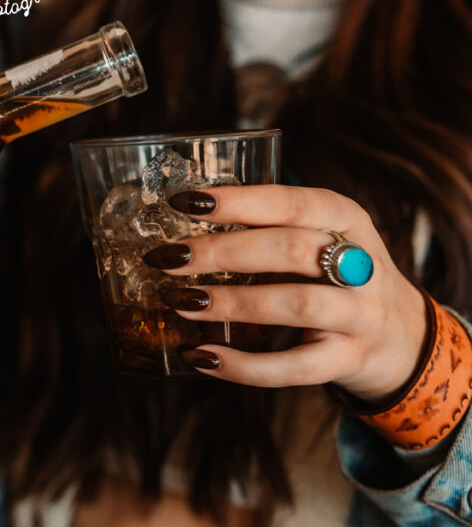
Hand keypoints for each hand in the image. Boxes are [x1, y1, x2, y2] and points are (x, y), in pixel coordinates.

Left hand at [148, 184, 427, 402]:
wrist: (402, 337)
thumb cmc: (335, 275)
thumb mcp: (318, 237)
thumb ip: (268, 227)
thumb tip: (182, 220)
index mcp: (345, 218)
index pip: (291, 202)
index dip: (237, 202)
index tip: (184, 202)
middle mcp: (360, 263)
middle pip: (290, 250)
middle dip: (221, 252)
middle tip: (167, 257)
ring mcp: (359, 315)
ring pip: (294, 304)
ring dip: (230, 302)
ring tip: (179, 300)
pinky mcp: (348, 360)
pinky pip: (294, 367)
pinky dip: (243, 366)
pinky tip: (201, 356)